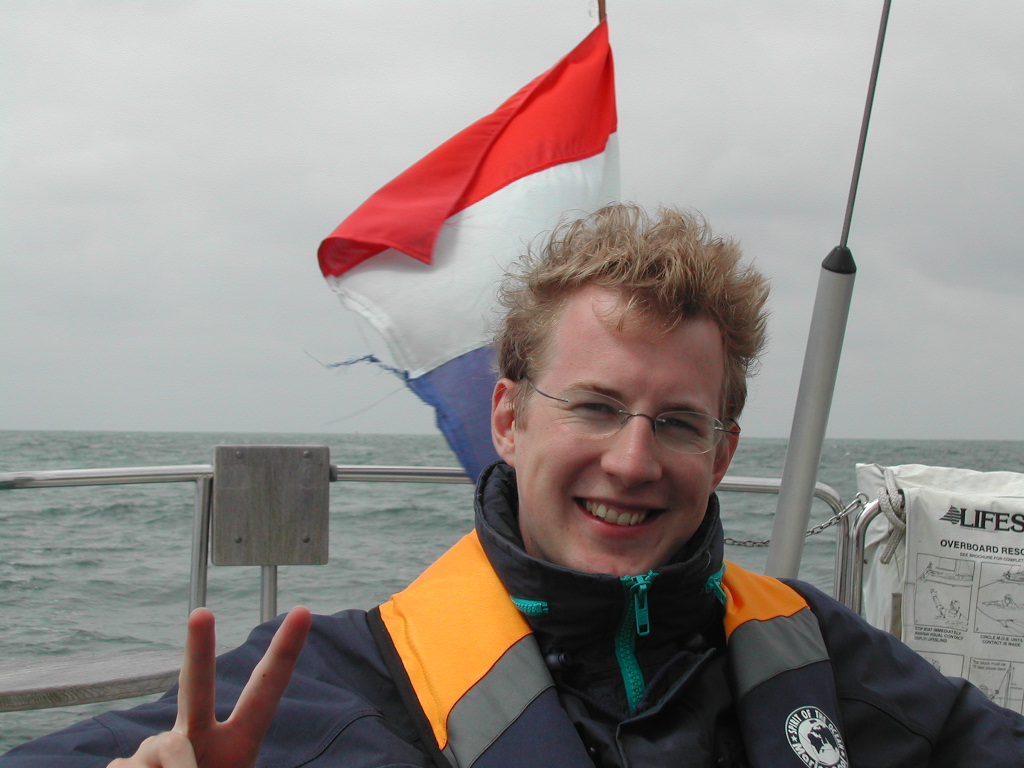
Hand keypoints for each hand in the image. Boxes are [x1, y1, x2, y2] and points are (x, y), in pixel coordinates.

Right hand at [109, 606, 311, 767]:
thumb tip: (168, 751)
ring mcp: (156, 750)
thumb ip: (196, 765)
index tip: (303, 610)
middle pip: (197, 686)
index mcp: (237, 745)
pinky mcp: (121, 767)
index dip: (285, 652)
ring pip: (168, 747)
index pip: (264, 691)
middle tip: (202, 612)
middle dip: (198, 648)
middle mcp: (197, 737)